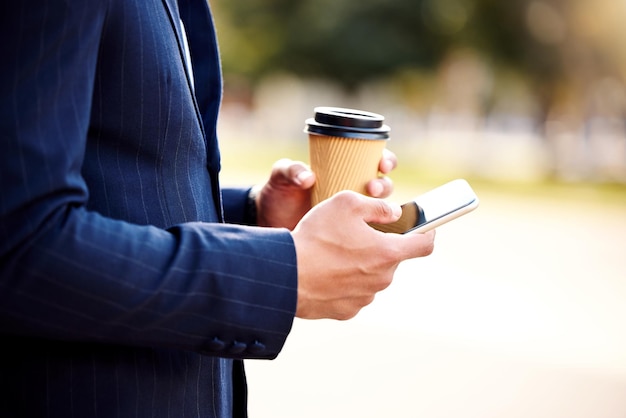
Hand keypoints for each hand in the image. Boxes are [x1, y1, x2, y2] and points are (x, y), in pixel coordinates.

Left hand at [255, 150, 397, 229]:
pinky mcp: (348, 234)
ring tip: (370, 209)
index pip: (374, 160)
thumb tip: (308, 178)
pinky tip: (370, 234)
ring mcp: (351, 214)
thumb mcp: (282, 177)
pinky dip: (373, 233)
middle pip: (382, 185)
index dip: (386, 160)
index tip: (382, 164)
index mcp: (344, 169)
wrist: (269, 222)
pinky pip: (367, 233)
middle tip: (373, 188)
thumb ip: (292, 170)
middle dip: (384, 185)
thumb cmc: (279, 193)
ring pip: (378, 210)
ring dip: (382, 209)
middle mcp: (352, 189)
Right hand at [291, 191, 434, 319]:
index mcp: (388, 253)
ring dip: (360, 264)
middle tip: (355, 234)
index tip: (424, 227)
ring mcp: (365, 298)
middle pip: (391, 259)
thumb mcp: (346, 203)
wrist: (286, 275)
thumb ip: (377, 206)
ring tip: (333, 253)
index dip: (428, 232)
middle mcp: (382, 279)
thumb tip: (393, 213)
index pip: (425, 245)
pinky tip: (325, 272)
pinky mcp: (346, 311)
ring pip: (371, 276)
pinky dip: (344, 282)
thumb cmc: (316, 236)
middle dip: (379, 245)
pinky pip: (353, 292)